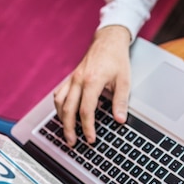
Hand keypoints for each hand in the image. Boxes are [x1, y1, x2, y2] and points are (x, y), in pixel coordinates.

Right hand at [54, 25, 130, 145]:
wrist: (108, 41)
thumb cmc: (117, 59)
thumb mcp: (124, 81)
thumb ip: (121, 101)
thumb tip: (120, 120)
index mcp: (92, 81)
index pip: (86, 111)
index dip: (88, 128)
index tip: (91, 139)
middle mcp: (78, 80)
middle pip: (68, 109)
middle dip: (70, 128)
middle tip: (73, 142)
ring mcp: (72, 78)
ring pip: (59, 102)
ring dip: (62, 119)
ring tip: (67, 133)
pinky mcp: (71, 78)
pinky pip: (59, 94)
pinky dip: (59, 107)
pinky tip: (63, 115)